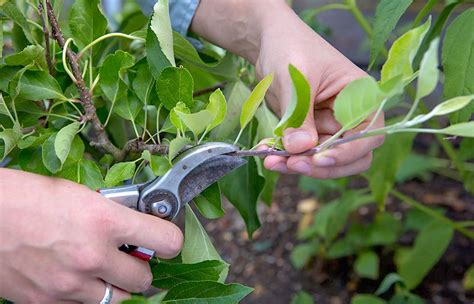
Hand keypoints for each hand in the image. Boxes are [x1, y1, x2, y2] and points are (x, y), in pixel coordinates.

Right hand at [0, 169, 182, 302]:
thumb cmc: (26, 197)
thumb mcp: (79, 195)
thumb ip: (112, 213)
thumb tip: (135, 223)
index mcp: (104, 221)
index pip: (166, 240)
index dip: (170, 240)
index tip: (165, 239)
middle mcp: (92, 257)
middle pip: (145, 279)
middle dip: (140, 268)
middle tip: (128, 256)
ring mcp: (70, 285)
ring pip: (119, 300)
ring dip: (117, 286)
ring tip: (103, 270)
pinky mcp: (48, 303)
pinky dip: (88, 297)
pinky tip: (76, 279)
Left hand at [191, 0, 383, 178]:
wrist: (269, 43)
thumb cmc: (292, 48)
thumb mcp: (297, 79)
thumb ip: (300, 115)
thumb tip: (301, 148)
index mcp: (360, 97)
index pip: (368, 134)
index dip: (347, 152)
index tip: (319, 158)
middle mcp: (349, 116)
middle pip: (349, 156)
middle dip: (320, 165)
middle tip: (291, 164)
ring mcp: (328, 127)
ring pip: (322, 160)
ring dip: (298, 165)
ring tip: (270, 160)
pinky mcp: (308, 133)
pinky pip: (302, 154)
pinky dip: (285, 158)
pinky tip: (266, 153)